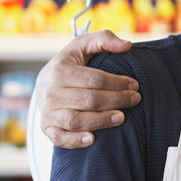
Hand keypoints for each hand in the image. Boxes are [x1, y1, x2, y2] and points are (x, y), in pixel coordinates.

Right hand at [37, 30, 140, 148]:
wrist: (45, 82)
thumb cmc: (71, 64)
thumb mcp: (83, 45)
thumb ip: (104, 39)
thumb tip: (126, 45)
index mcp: (59, 71)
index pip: (95, 79)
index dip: (118, 83)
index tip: (135, 85)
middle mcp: (50, 92)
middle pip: (89, 100)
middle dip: (117, 101)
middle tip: (135, 100)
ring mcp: (47, 112)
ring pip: (77, 120)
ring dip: (102, 121)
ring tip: (122, 118)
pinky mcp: (46, 128)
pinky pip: (60, 138)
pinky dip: (75, 141)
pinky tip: (93, 139)